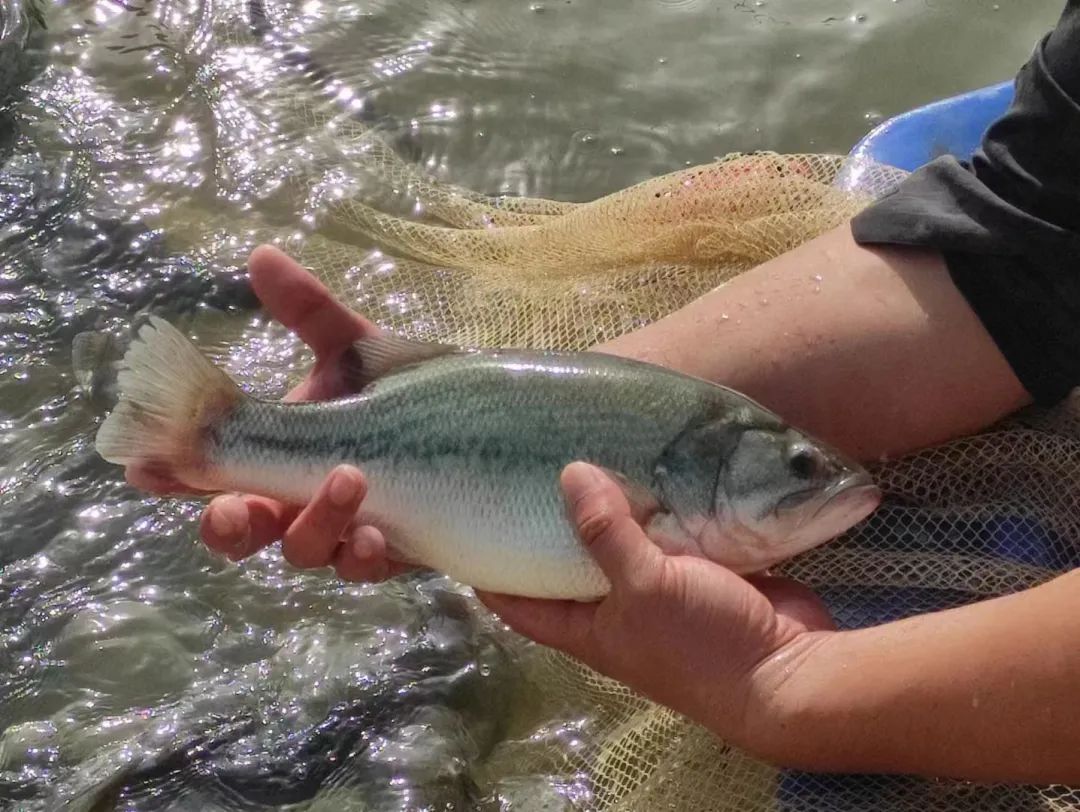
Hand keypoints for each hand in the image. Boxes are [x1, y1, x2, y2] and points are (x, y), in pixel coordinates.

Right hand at [128, 245, 409, 581]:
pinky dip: (362, 553)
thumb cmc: (399, 392)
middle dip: (229, 524)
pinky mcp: (389, 552)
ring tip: (349, 477)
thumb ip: (308, 310)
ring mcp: (341, 532)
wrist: (473, 431)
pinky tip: (376, 533)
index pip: (214, 472)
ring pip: (307, 550)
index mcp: (276, 456)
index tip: (146, 469)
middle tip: (230, 509)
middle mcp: (297, 501)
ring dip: (317, 521)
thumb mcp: (353, 349)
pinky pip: (365, 567)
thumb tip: (262, 255)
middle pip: (243, 532)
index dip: (176, 476)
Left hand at [477, 462, 836, 753]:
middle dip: (548, 524)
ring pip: (617, 545)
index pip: (517, 601)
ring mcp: (655, 593)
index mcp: (586, 629)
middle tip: (525, 468)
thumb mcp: (646, 587)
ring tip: (582, 454)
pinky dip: (653, 508)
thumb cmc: (702, 643)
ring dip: (606, 509)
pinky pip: (662, 535)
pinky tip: (645, 467)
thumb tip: (569, 473)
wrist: (789, 669)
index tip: (467, 521)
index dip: (488, 569)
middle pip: (565, 565)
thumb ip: (606, 533)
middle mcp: (613, 612)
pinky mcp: (694, 573)